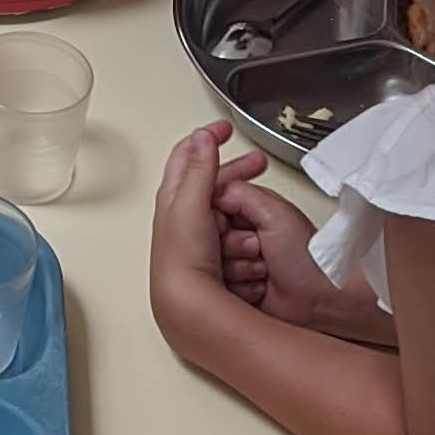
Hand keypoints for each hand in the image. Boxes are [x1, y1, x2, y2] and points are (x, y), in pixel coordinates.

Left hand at [150, 120, 248, 347]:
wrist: (190, 306)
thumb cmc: (182, 258)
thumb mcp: (190, 204)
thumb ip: (198, 169)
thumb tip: (202, 138)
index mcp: (172, 199)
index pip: (185, 158)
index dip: (204, 139)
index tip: (224, 128)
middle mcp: (182, 217)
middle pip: (209, 181)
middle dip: (234, 169)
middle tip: (257, 163)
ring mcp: (199, 238)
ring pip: (225, 207)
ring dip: (244, 200)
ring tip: (261, 211)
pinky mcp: (214, 257)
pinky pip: (236, 232)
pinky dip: (247, 226)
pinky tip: (257, 233)